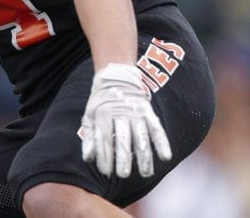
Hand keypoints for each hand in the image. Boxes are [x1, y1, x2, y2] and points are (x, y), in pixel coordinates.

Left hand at [80, 63, 171, 177]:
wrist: (117, 79)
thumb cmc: (101, 102)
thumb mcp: (90, 115)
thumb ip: (90, 137)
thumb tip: (88, 159)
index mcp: (103, 114)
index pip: (104, 139)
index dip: (104, 157)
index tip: (106, 172)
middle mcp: (120, 114)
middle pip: (122, 140)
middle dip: (123, 159)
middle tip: (123, 175)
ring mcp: (136, 113)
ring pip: (141, 138)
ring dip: (144, 157)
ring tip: (146, 173)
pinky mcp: (149, 112)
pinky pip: (157, 129)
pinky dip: (162, 143)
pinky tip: (165, 157)